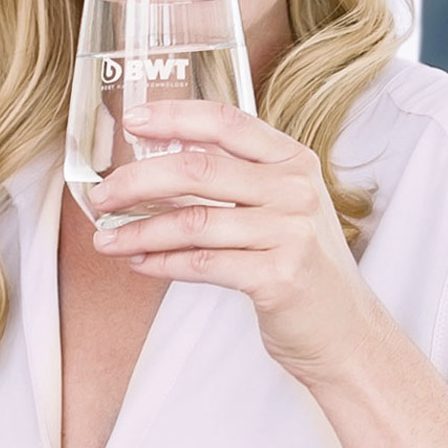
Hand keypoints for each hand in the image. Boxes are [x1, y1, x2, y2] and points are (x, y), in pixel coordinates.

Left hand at [87, 100, 384, 386]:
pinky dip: (162, 263)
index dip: (175, 116)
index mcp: (293, 159)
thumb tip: (160, 159)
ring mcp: (290, 232)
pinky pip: (202, 264)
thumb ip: (239, 175)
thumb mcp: (283, 204)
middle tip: (102, 196)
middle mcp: (294, 189)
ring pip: (193, 222)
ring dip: (139, 231)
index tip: (132, 121)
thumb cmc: (301, 262)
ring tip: (106, 240)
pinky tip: (139, 262)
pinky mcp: (278, 277)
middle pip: (198, 168)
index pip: (226, 121)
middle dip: (137, 181)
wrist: (345, 330)